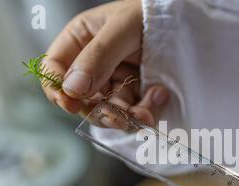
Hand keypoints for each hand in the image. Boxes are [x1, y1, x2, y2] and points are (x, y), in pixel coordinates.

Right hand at [43, 0, 168, 124]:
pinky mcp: (133, 93)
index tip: (70, 104)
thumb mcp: (121, 28)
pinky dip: (144, 111)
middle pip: (81, 99)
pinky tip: (159, 96)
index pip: (54, 70)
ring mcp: (113, 80)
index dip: (57, 90)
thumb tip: (72, 89)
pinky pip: (131, 112)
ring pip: (107, 111)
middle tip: (121, 118)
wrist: (184, 24)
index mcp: (79, 41)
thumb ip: (97, 56)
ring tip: (146, 115)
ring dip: (125, 117)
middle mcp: (92, 65)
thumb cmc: (148, 14)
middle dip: (101, 112)